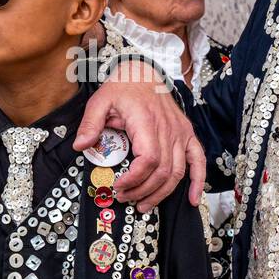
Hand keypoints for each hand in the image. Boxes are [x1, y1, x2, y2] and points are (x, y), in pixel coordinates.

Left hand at [78, 61, 206, 212]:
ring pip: (177, 172)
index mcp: (147, 122)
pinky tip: (193, 198)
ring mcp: (180, 133)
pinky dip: (198, 181)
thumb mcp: (100, 101)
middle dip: (143, 191)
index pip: (148, 159)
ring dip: (162, 193)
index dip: (135, 179)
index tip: (119, 186)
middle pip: (162, 171)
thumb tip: (80, 146)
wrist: (144, 73)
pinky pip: (198, 160)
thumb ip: (90, 124)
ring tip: (144, 205)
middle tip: (125, 198)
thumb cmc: (123, 87)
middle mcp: (168, 129)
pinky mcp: (187, 135)